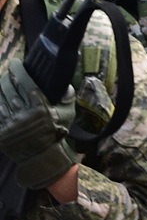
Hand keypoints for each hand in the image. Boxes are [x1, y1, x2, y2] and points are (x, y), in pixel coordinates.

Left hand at [0, 60, 79, 189]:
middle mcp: (24, 115)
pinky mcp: (2, 133)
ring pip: (0, 100)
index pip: (26, 84)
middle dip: (7, 77)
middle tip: (7, 70)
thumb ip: (68, 98)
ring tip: (1, 81)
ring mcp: (11, 124)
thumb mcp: (67, 115)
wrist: (41, 157)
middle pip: (10, 89)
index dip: (19, 71)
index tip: (16, 62)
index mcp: (40, 109)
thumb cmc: (55, 133)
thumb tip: (66, 85)